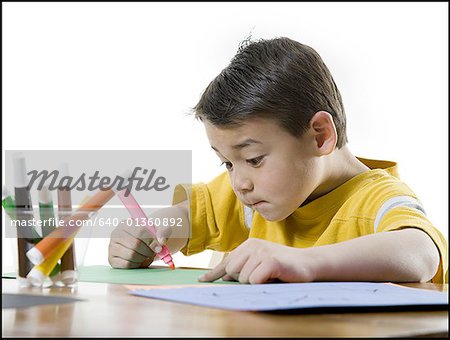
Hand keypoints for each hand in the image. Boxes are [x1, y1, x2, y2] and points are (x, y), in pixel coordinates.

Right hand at [108, 219, 171, 268]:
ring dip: (143, 258)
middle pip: (135, 244)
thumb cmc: (148, 237)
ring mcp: (112, 247)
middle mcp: (116, 234)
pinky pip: (127, 264)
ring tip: (146, 256)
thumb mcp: (157, 231)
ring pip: (131, 255)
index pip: (140, 231)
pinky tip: (140, 261)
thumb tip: (161, 241)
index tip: (159, 248)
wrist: (141, 245)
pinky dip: (137, 265)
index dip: (151, 241)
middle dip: (148, 251)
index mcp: (126, 223)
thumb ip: (163, 233)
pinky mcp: (112, 260)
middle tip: (153, 253)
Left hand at [198, 238, 316, 283]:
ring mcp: (261, 252)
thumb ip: (244, 267)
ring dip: (254, 282)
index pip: (227, 262)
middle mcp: (253, 245)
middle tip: (261, 276)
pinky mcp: (270, 261)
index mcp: (248, 244)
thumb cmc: (283, 266)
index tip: (202, 280)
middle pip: (231, 271)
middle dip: (243, 279)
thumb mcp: (260, 263)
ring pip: (242, 278)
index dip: (214, 273)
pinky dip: (262, 283)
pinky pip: (254, 280)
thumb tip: (225, 276)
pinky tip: (273, 277)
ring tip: (269, 276)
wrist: (308, 263)